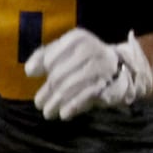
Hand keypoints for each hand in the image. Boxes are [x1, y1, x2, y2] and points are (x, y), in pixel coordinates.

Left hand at [24, 28, 152, 120]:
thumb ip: (44, 56)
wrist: (122, 66)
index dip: (43, 67)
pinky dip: (73, 106)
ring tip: (48, 112)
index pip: (51, 57)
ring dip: (57, 102)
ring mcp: (102, 67)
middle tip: (40, 104)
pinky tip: (64, 114)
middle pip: (59, 75)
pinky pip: (87, 97)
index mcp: (77, 38)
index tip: (34, 76)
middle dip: (48, 92)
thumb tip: (29, 71)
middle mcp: (91, 50)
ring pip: (71, 87)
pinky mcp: (111, 84)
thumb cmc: (84, 59)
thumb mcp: (65, 51)